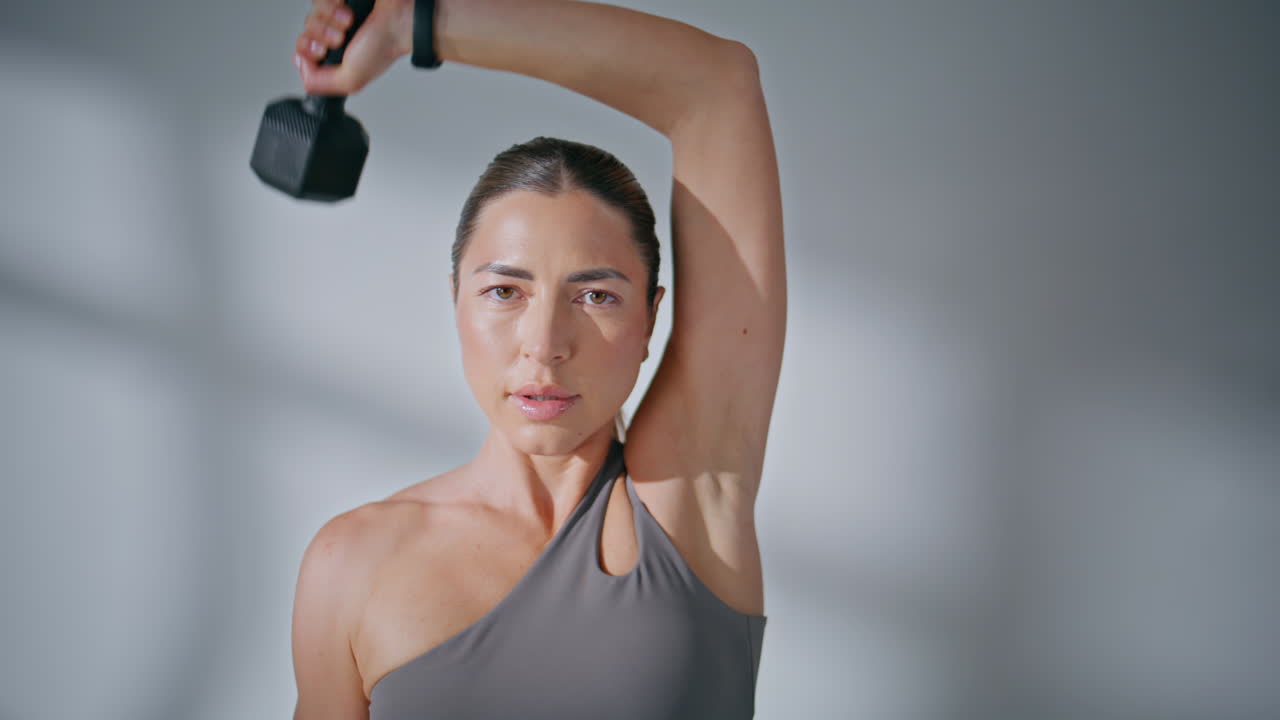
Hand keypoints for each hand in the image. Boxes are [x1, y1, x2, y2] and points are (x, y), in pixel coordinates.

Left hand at [293, 0, 413, 95]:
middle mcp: (333, 35)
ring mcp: (335, 15)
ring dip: (329, 19)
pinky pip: (321, 0)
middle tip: (340, 39)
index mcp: (334, 57)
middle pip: (305, 30)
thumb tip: (301, 67)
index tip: (323, 51)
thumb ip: (320, 83)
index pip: (302, 51)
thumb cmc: (384, 47)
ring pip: (312, 13)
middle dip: (321, 35)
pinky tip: (349, 13)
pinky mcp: (339, 0)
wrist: (400, 19)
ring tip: (348, 24)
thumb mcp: (351, 79)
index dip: (308, 50)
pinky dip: (333, 6)